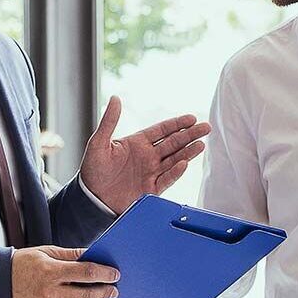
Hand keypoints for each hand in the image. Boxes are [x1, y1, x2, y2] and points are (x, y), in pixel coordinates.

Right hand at [11, 245, 119, 297]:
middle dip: (103, 292)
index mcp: (49, 272)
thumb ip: (69, 255)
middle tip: (112, 290)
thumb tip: (91, 254)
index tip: (114, 274)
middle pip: (86, 296)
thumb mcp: (43, 253)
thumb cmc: (17, 267)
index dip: (104, 273)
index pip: (87, 272)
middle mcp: (47, 294)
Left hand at [80, 96, 211, 214]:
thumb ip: (109, 121)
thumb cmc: (93, 171)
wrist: (91, 199)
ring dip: (188, 152)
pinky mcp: (151, 190)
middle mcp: (147, 157)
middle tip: (206, 127)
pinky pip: (167, 179)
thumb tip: (115, 98)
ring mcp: (151, 173)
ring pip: (174, 160)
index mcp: (137, 143)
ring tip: (201, 144)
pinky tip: (184, 163)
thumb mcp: (99, 143)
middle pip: (174, 143)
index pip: (162, 130)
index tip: (192, 118)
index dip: (177, 124)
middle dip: (190, 135)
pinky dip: (176, 172)